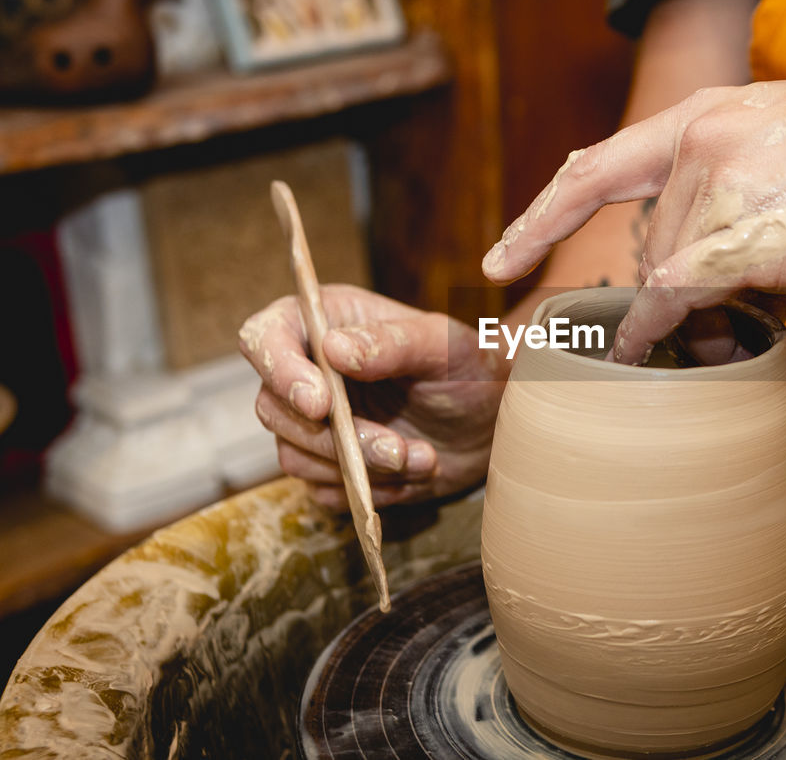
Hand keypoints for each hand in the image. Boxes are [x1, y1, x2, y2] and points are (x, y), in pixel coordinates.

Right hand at [238, 284, 506, 507]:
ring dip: (360, 466)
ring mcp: (315, 421)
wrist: (493, 422)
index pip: (264, 338)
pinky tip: (412, 474)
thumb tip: (334, 349)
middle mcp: (309, 370)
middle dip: (337, 437)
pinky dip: (368, 490)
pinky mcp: (330, 465)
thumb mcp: (443, 345)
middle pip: (273, 408)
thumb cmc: (470, 368)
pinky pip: (323, 489)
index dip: (279, 371)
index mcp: (327, 322)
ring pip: (296, 455)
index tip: (320, 403)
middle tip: (398, 449)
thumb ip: (392, 342)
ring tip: (422, 458)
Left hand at [481, 47, 785, 362]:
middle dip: (677, 288)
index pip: (597, 166)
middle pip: (653, 243)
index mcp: (706, 114)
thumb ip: (739, 216)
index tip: (499, 259)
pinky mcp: (752, 234)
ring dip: (704, 309)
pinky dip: (661, 331)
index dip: (541, 216)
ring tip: (774, 299)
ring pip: (676, 274)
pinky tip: (657, 350)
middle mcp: (700, 140)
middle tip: (726, 318)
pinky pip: (683, 297)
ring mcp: (722, 184)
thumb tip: (713, 308)